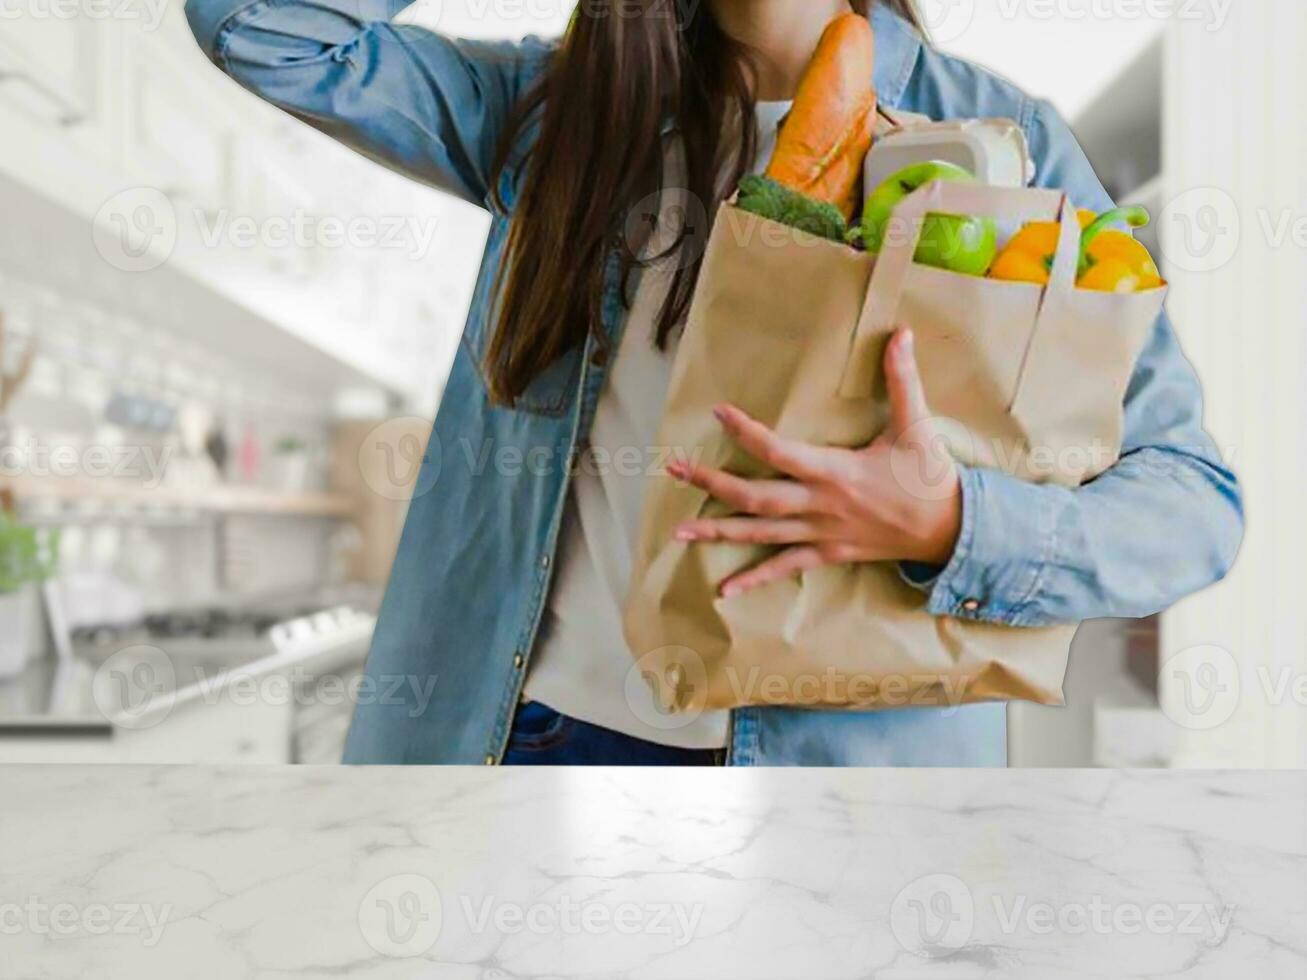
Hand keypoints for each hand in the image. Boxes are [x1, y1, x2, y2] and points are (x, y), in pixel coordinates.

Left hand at [667, 328, 961, 597]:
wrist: (950, 531)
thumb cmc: (930, 477)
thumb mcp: (917, 425)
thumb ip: (902, 380)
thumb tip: (899, 333)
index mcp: (835, 471)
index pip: (778, 451)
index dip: (745, 432)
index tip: (717, 413)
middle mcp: (820, 505)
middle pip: (754, 496)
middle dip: (712, 483)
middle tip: (674, 470)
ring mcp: (820, 534)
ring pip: (761, 534)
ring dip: (718, 531)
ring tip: (679, 530)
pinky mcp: (828, 554)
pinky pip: (784, 568)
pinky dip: (754, 579)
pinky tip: (724, 589)